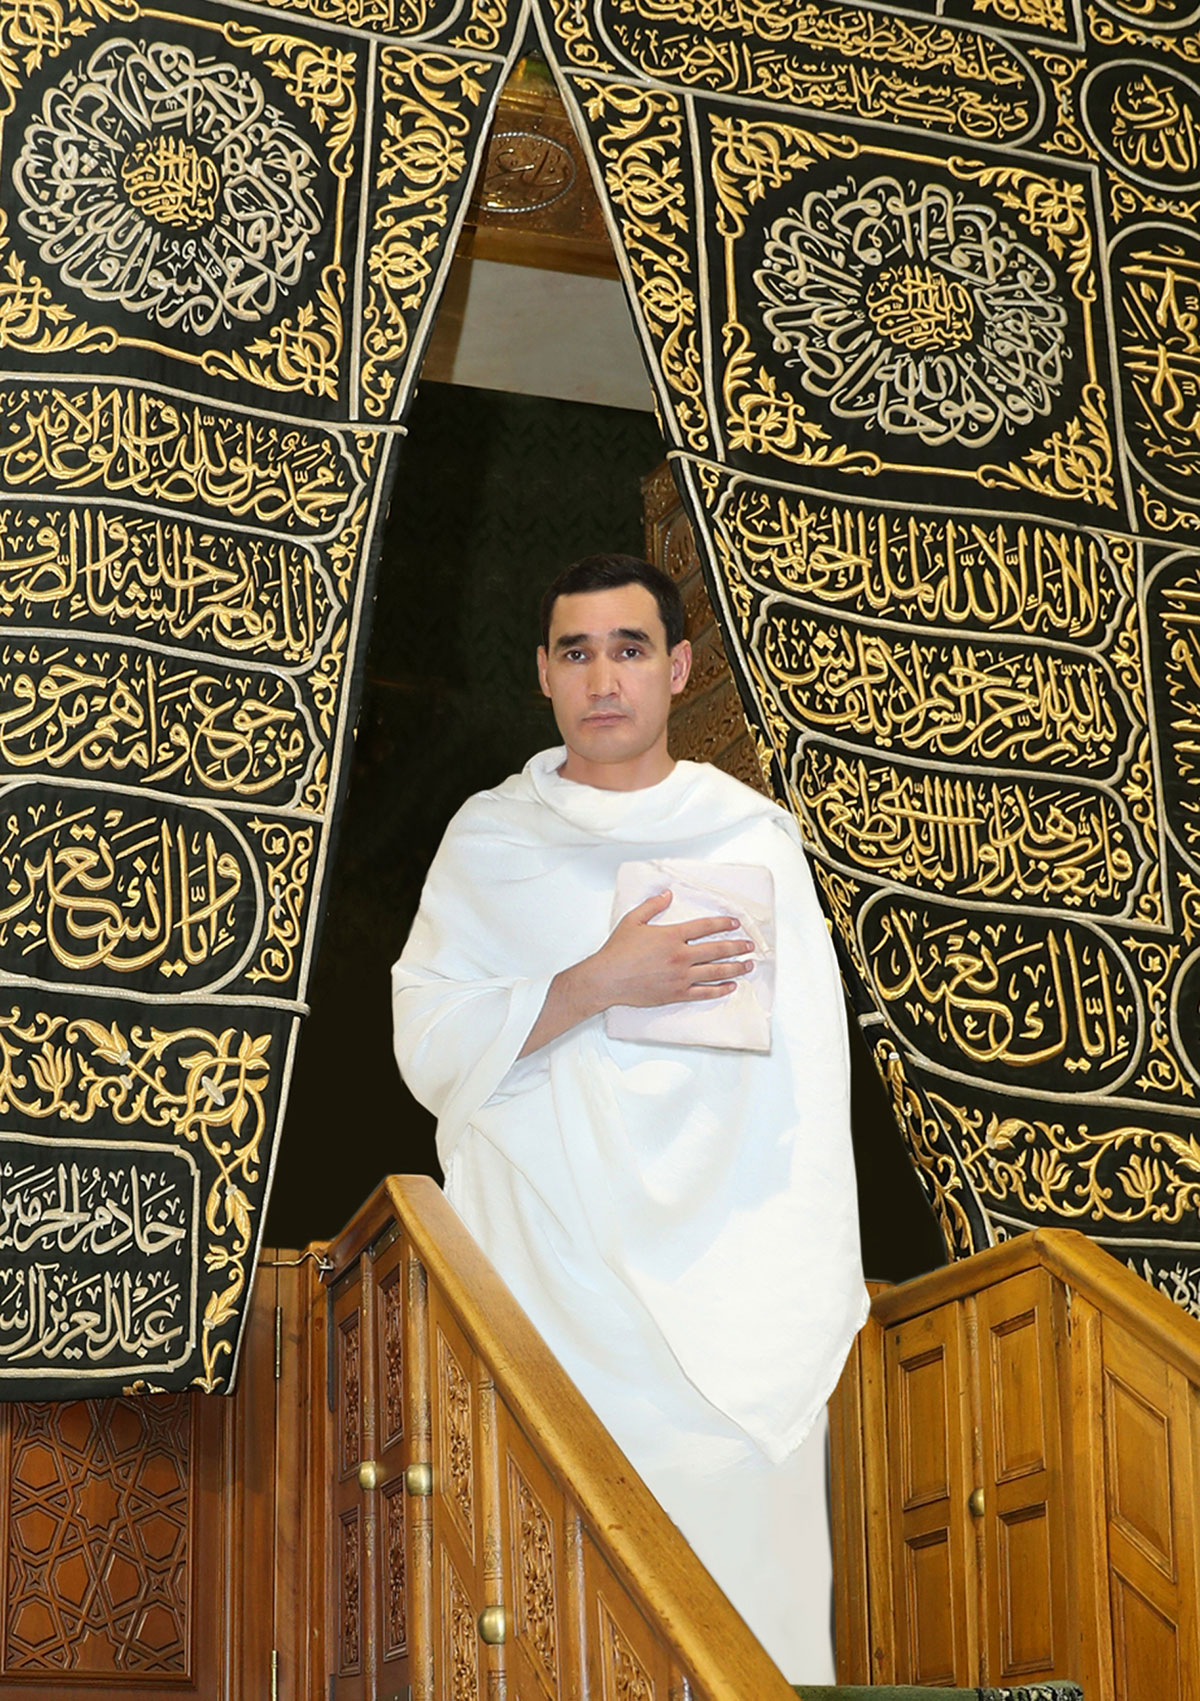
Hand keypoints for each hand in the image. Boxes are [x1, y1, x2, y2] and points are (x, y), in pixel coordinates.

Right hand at [578, 890, 753, 1009]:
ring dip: (735, 967)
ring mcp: (680, 977)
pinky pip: (704, 992)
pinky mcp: (676, 993)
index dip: (723, 923)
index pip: (705, 927)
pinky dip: (720, 989)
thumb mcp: (633, 920)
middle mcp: (680, 956)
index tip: (735, 923)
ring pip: (715, 971)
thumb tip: (668, 894)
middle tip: (750, 945)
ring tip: (748, 965)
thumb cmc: (617, 950)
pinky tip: (731, 986)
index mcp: (672, 936)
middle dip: (737, 947)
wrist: (607, 978)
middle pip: (716, 950)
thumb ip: (653, 906)